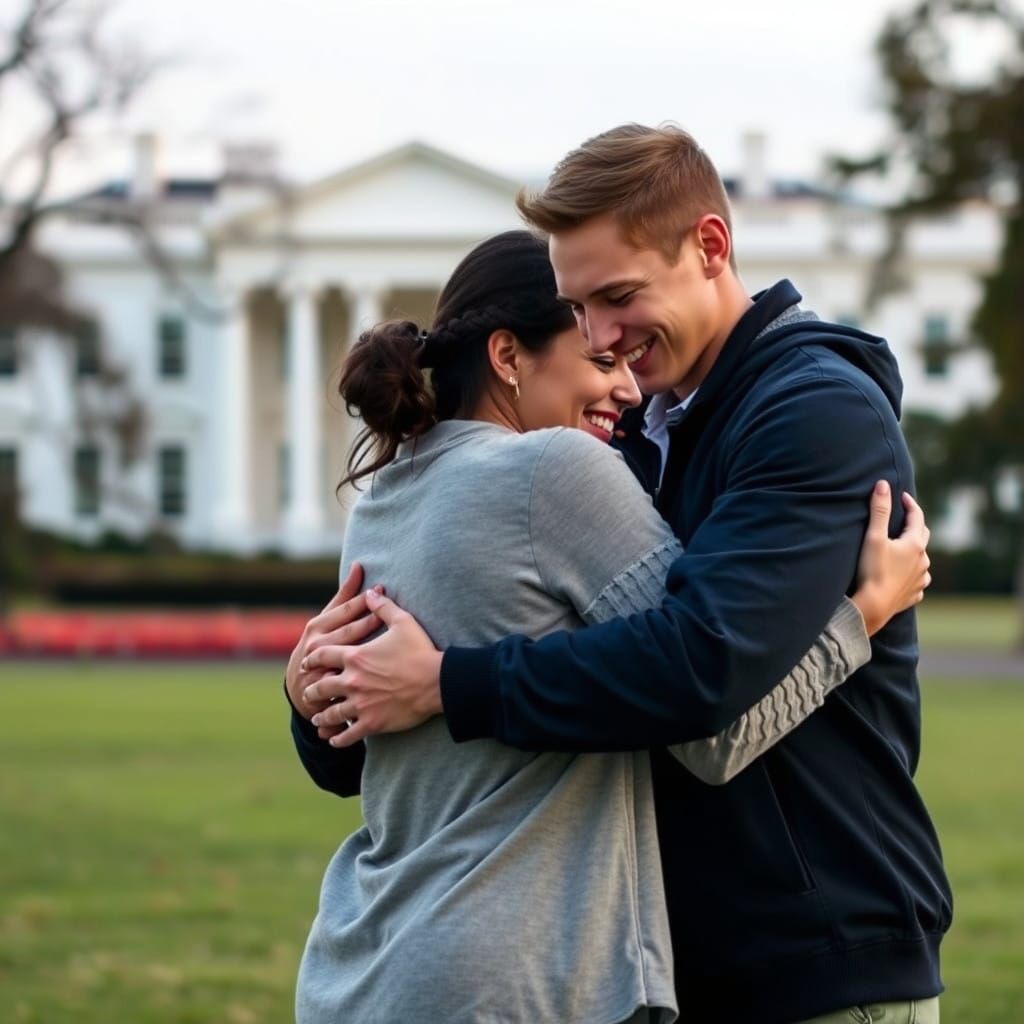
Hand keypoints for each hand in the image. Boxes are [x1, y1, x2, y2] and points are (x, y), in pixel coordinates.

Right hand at [284, 563, 382, 721]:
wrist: (300, 687)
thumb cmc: (319, 644)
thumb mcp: (326, 620)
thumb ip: (343, 597)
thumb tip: (359, 566)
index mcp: (316, 626)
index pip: (344, 610)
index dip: (364, 599)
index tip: (383, 587)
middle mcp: (315, 646)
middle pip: (349, 632)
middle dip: (371, 620)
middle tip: (394, 612)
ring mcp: (318, 668)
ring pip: (349, 658)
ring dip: (371, 650)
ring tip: (395, 640)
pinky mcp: (324, 689)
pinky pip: (346, 684)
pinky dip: (363, 679)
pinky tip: (384, 673)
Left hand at [301, 590, 443, 747]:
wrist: (437, 682)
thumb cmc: (421, 651)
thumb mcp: (403, 622)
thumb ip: (382, 607)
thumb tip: (369, 592)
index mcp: (355, 657)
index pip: (322, 656)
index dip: (311, 659)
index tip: (306, 663)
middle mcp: (352, 681)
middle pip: (320, 687)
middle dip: (312, 690)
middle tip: (308, 693)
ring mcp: (361, 704)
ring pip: (331, 713)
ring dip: (321, 716)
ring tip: (317, 718)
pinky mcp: (372, 723)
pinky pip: (348, 734)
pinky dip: (339, 738)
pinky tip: (334, 739)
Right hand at [851, 481, 931, 635]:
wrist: (873, 607)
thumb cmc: (872, 570)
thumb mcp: (873, 537)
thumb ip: (879, 510)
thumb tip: (883, 484)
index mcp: (915, 544)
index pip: (917, 516)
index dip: (909, 504)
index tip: (902, 496)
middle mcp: (923, 561)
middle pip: (923, 536)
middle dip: (913, 527)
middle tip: (902, 521)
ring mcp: (921, 579)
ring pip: (921, 560)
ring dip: (913, 552)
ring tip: (899, 551)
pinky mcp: (914, 594)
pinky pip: (917, 580)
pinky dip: (911, 574)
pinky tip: (902, 576)